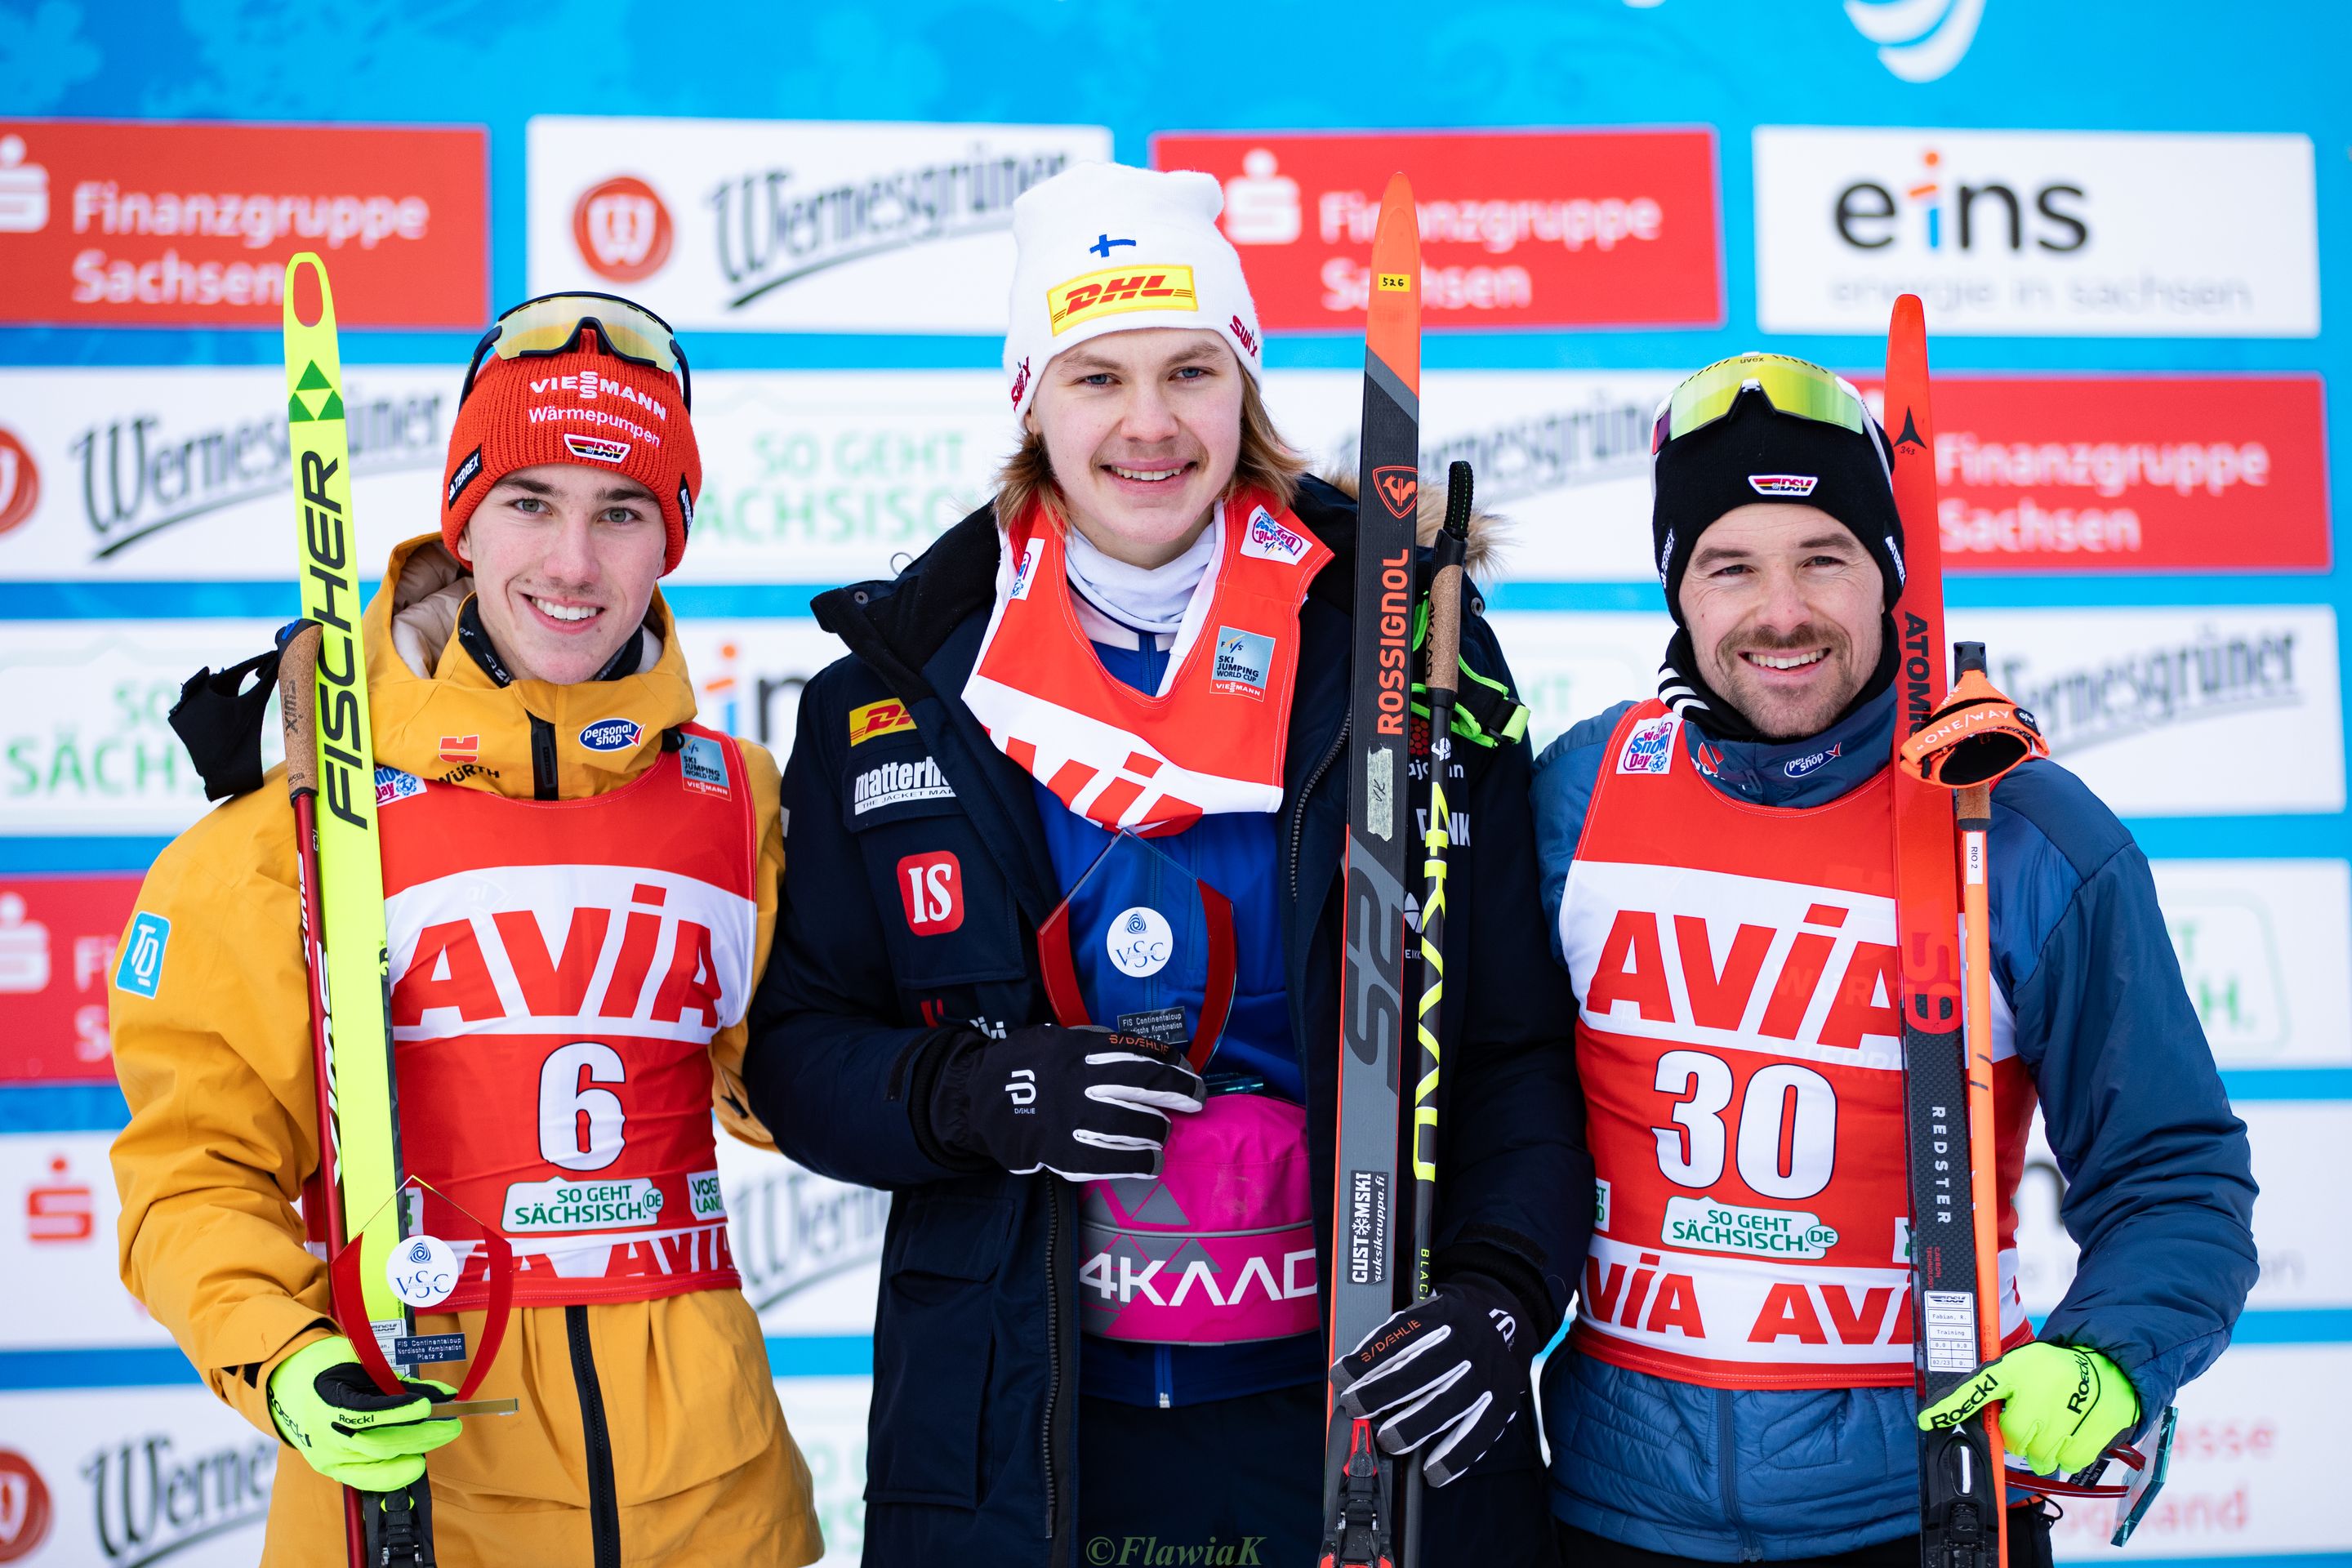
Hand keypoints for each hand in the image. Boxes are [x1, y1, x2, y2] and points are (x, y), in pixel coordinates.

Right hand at [266, 1335, 459, 1489]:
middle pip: (380, 1444)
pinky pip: (365, 1478)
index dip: (401, 1412)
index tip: (428, 1406)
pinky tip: (416, 1462)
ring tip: (440, 1438)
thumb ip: (401, 1383)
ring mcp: (327, 1456)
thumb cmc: (326, 1367)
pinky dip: (393, 1473)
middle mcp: (326, 1435)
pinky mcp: (330, 1468)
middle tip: (451, 1425)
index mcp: (328, 1401)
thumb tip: (444, 1394)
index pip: (369, 1413)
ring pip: (377, 1464)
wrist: (286, 1383)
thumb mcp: (361, 1365)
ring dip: (414, 1452)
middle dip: (421, 1435)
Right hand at [932, 1023, 1204, 1180]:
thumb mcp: (1058, 1040)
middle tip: (1195, 1100)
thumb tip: (1143, 1056)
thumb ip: (1096, 1045)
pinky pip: (1111, 1161)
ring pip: (1132, 1124)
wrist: (978, 1098)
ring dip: (1156, 1129)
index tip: (1189, 1073)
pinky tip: (1151, 1163)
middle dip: (1177, 1092)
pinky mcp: (1062, 1151)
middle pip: (1145, 1086)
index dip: (1173, 1064)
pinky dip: (1137, 1163)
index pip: (1140, 1053)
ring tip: (1161, 1132)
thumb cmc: (1026, 1067)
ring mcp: (1072, 1117)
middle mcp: (1080, 1081)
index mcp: (1081, 1050)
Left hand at [1328, 1276, 1531, 1486]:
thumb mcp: (1424, 1313)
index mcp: (1443, 1315)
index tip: (1341, 1376)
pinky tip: (1434, 1471)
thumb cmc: (1450, 1324)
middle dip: (1387, 1391)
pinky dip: (1455, 1456)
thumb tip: (1352, 1378)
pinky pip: (1480, 1433)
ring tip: (1389, 1443)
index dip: (1370, 1357)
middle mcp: (1468, 1342)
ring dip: (1417, 1426)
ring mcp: (1489, 1373)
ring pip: (1452, 1403)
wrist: (1504, 1316)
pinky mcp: (1503, 1401)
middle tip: (1357, 1409)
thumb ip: (1395, 1341)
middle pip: (1426, 1368)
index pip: (1402, 1334)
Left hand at [1918, 1341, 2140, 1474]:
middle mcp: (2038, 1391)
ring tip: (2057, 1422)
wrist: (2109, 1364)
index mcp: (2015, 1371)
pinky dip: (2069, 1454)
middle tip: (2035, 1418)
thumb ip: (1996, 1388)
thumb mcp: (2022, 1367)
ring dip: (2045, 1448)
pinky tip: (2074, 1431)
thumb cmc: (2056, 1370)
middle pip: (2013, 1440)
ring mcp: (2066, 1413)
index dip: (1949, 1406)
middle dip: (2022, 1436)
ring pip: (2041, 1457)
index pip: (1975, 1387)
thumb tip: (1967, 1416)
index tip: (1927, 1420)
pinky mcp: (2092, 1433)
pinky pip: (2068, 1462)